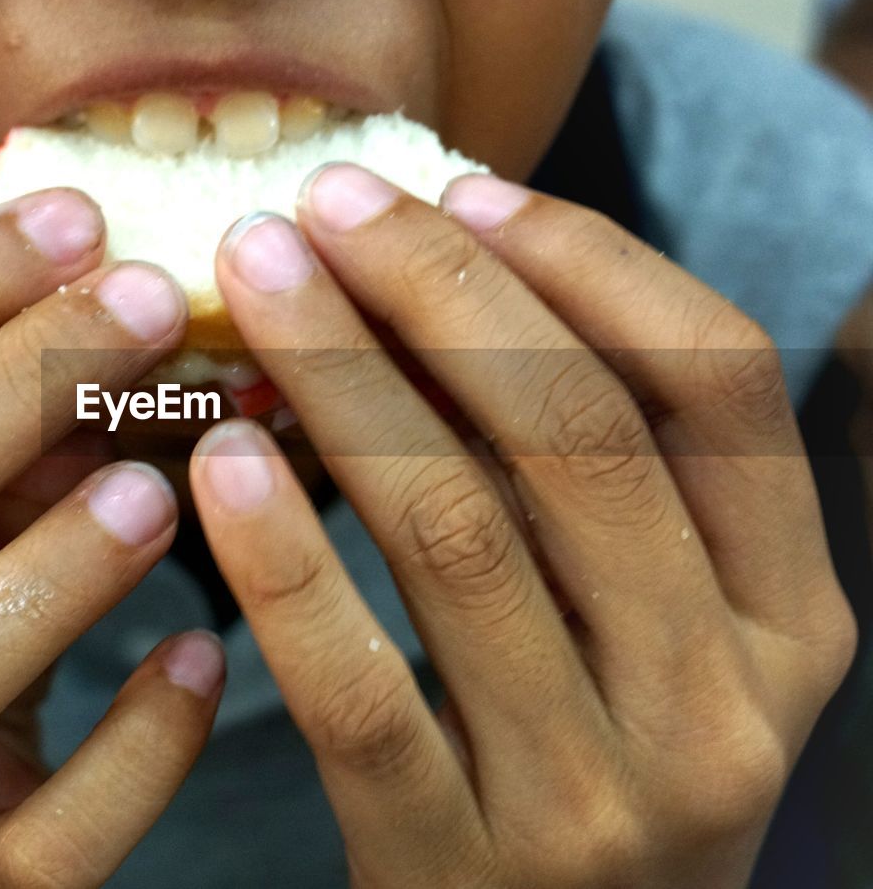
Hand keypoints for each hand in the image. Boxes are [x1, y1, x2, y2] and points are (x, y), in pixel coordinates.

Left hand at [188, 166, 855, 887]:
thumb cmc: (587, 756)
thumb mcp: (637, 625)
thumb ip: (581, 483)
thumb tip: (445, 276)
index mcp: (787, 616)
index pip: (717, 380)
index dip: (586, 260)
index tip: (463, 186)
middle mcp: (723, 702)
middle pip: (577, 434)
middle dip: (439, 289)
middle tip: (322, 202)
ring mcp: (602, 798)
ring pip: (459, 536)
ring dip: (344, 383)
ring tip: (256, 282)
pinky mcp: (462, 869)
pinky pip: (363, 691)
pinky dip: (287, 566)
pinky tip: (220, 466)